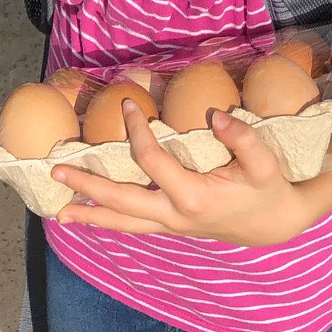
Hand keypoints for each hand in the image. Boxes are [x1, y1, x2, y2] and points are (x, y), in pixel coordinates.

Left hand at [53, 101, 308, 246]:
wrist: (274, 225)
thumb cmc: (268, 189)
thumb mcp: (265, 164)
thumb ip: (244, 139)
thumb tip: (217, 115)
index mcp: (192, 196)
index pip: (150, 160)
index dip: (137, 130)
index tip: (128, 104)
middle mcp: (174, 215)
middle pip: (121, 201)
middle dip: (88, 185)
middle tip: (56, 170)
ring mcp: (170, 225)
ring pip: (123, 222)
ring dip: (90, 214)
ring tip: (59, 211)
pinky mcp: (171, 226)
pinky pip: (133, 225)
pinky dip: (109, 220)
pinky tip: (89, 215)